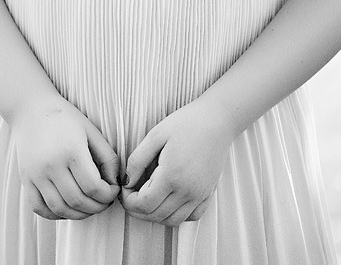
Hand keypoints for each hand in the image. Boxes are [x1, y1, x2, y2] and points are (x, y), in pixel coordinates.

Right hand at [10, 95, 121, 220]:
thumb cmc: (65, 118)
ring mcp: (36, 174)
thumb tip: (115, 183)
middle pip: (78, 201)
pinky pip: (39, 208)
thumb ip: (108, 158)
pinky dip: (55, 215)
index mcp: (71, 150)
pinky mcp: (26, 179)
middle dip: (97, 207)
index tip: (112, 191)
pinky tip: (67, 208)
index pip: (93, 187)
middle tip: (104, 202)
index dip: (108, 195)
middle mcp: (51, 165)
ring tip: (88, 206)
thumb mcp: (91, 131)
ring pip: (60, 209)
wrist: (31, 108)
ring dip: (79, 215)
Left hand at [119, 97, 233, 226]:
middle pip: (156, 216)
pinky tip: (169, 201)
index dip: (128, 201)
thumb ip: (137, 160)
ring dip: (155, 215)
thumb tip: (126, 182)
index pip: (144, 204)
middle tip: (130, 195)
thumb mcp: (156, 135)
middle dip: (137, 210)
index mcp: (171, 176)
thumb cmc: (185, 123)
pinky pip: (192, 217)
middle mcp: (187, 191)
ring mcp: (199, 195)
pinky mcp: (208, 194)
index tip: (124, 190)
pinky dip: (177, 215)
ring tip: (147, 199)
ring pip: (173, 221)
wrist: (217, 120)